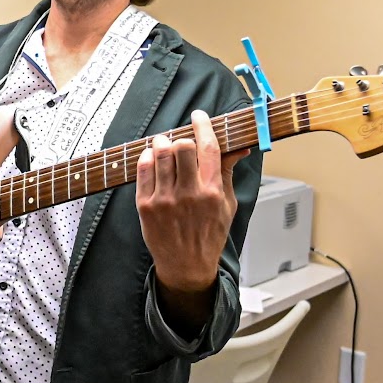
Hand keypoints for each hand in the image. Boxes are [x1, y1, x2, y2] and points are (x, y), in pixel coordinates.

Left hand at [136, 110, 248, 295]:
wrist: (187, 266)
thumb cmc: (208, 235)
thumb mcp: (227, 205)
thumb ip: (227, 173)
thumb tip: (239, 148)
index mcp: (213, 192)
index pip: (209, 147)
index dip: (203, 125)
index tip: (198, 116)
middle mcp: (189, 194)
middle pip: (182, 146)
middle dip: (181, 137)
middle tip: (180, 139)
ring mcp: (165, 200)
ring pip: (160, 155)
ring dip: (161, 143)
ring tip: (164, 145)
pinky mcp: (146, 206)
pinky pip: (143, 171)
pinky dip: (146, 158)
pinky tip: (151, 158)